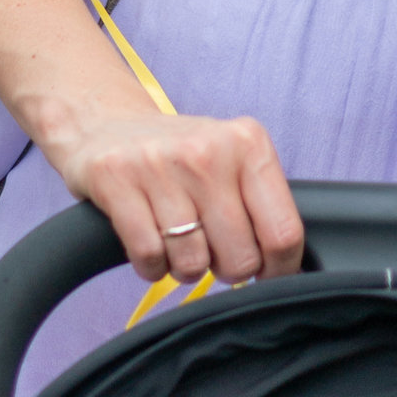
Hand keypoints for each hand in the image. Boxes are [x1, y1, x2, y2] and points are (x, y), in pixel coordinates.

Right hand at [43, 103, 304, 287]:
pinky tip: (149, 240)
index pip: (284, 233)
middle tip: (209, 245)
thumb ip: (264, 205)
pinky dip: (151, 266)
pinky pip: (150, 258)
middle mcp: (206, 149)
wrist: (106, 124)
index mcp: (247, 142)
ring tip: (176, 237)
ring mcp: (159, 163)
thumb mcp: (233, 161)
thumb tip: (291, 269)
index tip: (265, 273)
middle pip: (240, 259)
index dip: (278, 270)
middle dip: (226, 268)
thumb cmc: (182, 157)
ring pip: (193, 264)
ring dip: (184, 266)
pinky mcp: (115, 179)